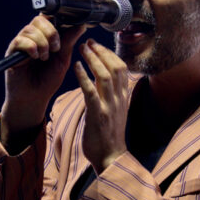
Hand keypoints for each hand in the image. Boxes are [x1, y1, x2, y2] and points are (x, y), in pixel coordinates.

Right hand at [2, 16, 84, 137]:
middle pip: (39, 19)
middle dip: (51, 33)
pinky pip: (20, 40)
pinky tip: (35, 58)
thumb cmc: (48, 80)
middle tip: (56, 49)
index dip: (57, 21)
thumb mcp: (63, 59)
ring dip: (42, 43)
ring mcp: (21, 43)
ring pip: (30, 29)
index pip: (49, 17)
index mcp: (45, 36)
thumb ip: (69, 42)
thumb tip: (81, 25)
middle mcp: (32, 37)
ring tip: (44, 58)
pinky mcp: (12, 51)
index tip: (65, 32)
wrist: (34, 97)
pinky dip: (31, 47)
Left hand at [74, 39, 129, 172]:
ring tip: (82, 49)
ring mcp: (110, 106)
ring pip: (104, 75)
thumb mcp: (114, 112)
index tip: (98, 46)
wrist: (110, 158)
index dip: (110, 54)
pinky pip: (91, 91)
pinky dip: (84, 76)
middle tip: (89, 42)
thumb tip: (103, 81)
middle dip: (101, 52)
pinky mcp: (98, 115)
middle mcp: (119, 99)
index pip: (121, 69)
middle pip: (115, 67)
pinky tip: (77, 67)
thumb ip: (111, 96)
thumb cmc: (109, 136)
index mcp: (123, 97)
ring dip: (93, 59)